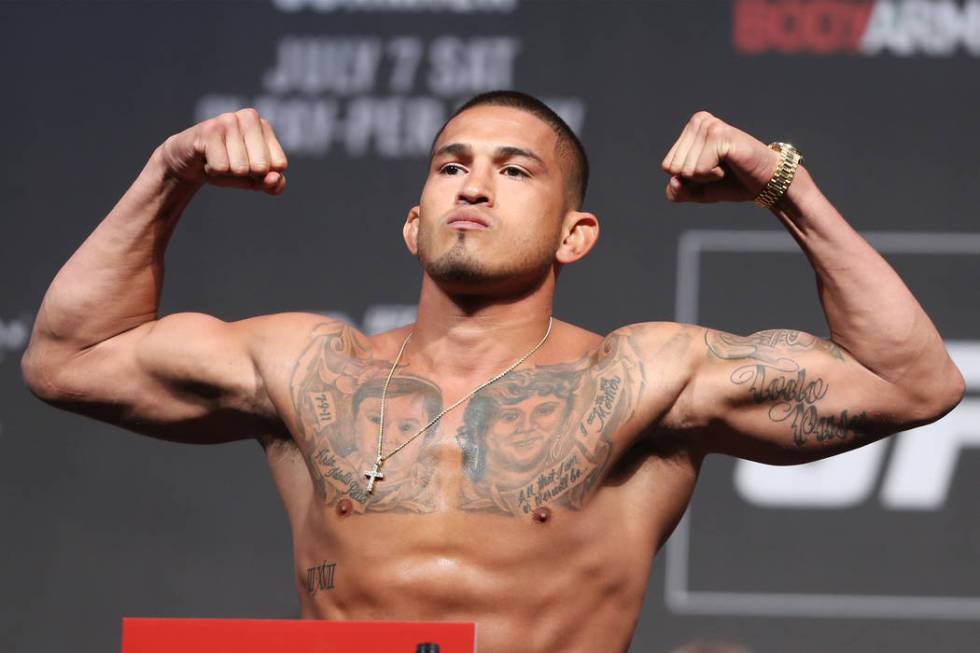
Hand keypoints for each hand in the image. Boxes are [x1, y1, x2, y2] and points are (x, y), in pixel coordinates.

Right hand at [159, 108, 287, 194]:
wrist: (189, 162)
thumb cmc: (227, 167)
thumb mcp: (254, 180)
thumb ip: (273, 184)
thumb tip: (275, 178)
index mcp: (264, 126)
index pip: (279, 164)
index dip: (263, 175)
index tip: (248, 165)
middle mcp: (249, 117)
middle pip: (262, 166)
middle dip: (245, 173)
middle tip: (231, 162)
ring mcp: (228, 120)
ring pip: (241, 167)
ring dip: (227, 172)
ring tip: (217, 159)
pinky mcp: (208, 130)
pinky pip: (221, 167)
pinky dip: (213, 171)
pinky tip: (206, 158)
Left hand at [661, 111, 780, 203]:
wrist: (764, 182)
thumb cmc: (732, 182)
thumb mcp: (697, 191)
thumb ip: (677, 191)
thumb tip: (673, 181)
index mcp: (690, 129)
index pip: (667, 166)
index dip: (687, 179)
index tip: (711, 169)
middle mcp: (698, 121)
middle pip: (674, 167)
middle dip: (695, 178)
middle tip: (719, 168)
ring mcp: (709, 126)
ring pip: (685, 170)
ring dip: (707, 176)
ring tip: (726, 165)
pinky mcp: (719, 136)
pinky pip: (699, 170)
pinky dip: (714, 175)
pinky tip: (730, 164)